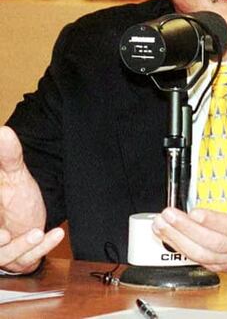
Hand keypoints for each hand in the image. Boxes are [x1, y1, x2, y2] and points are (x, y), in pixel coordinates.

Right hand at [0, 126, 62, 272]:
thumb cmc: (13, 197)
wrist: (30, 216)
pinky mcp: (16, 259)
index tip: (1, 230)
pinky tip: (56, 233)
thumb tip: (3, 132)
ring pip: (2, 256)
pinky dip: (41, 248)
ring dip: (20, 246)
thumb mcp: (14, 175)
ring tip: (36, 231)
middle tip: (4, 235)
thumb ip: (8, 157)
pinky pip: (25, 259)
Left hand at [152, 152, 226, 280]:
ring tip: (162, 223)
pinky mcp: (220, 264)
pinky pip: (198, 259)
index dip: (217, 222)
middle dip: (188, 229)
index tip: (197, 211)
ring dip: (179, 240)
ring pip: (203, 254)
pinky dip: (180, 248)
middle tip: (170, 214)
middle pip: (214, 243)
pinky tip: (167, 234)